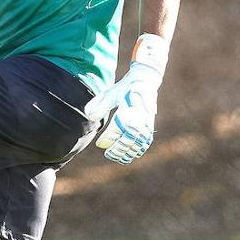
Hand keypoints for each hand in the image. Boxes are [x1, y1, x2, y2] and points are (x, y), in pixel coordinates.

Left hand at [83, 33, 168, 164]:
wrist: (144, 81)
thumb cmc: (123, 88)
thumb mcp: (110, 93)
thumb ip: (99, 106)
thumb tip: (89, 117)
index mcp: (127, 107)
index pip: (117, 128)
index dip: (108, 138)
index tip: (100, 144)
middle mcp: (139, 116)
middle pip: (129, 138)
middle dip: (118, 148)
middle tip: (108, 153)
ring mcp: (146, 121)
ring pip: (138, 142)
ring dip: (127, 152)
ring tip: (116, 157)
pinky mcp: (150, 125)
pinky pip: (146, 142)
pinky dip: (138, 150)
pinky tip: (129, 156)